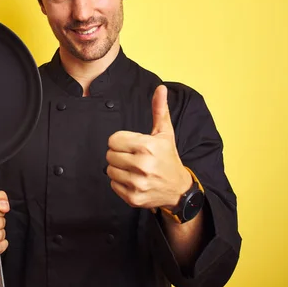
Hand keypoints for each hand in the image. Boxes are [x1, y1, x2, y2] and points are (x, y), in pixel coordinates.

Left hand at [106, 84, 191, 209]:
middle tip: (133, 157)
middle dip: (119, 154)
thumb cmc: (168, 158)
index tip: (132, 145)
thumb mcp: (165, 133)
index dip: (121, 141)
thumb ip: (159, 110)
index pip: (113, 140)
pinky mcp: (133, 198)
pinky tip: (134, 180)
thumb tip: (160, 88)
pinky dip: (120, 182)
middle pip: (109, 155)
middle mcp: (143, 166)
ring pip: (109, 170)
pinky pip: (113, 184)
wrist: (178, 189)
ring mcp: (137, 183)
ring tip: (133, 168)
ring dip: (118, 168)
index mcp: (148, 146)